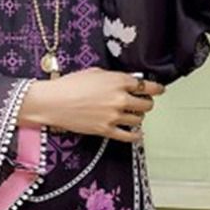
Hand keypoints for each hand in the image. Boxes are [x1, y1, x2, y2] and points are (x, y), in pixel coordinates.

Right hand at [17, 67, 164, 142]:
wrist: (51, 102)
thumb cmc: (68, 85)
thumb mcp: (94, 73)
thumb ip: (114, 77)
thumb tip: (126, 82)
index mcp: (118, 81)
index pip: (148, 86)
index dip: (156, 88)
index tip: (158, 90)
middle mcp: (120, 99)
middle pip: (146, 104)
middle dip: (146, 103)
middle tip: (141, 102)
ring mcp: (114, 116)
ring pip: (139, 119)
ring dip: (137, 117)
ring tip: (130, 115)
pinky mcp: (106, 130)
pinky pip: (130, 136)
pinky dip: (136, 135)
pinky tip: (136, 133)